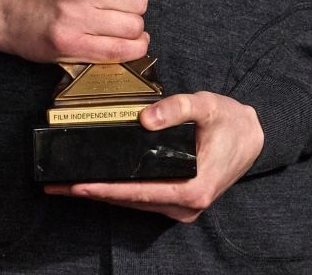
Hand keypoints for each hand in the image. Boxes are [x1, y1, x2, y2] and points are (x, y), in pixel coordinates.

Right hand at [0, 0, 167, 63]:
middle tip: (118, 7)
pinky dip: (133, 48)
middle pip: (138, 0)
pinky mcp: (71, 44)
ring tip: (119, 24)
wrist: (4, 9)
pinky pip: (121, 51)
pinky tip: (128, 42)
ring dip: (133, 28)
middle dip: (134, 6)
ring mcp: (73, 17)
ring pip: (134, 26)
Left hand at [45, 91, 264, 221]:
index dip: (108, 189)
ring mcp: (183, 207)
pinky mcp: (178, 201)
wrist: (253, 137)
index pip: (141, 192)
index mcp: (194, 188)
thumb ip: (177, 108)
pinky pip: (143, 199)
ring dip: (102, 194)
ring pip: (134, 203)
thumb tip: (146, 118)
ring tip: (68, 185)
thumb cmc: (230, 122)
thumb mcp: (206, 106)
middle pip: (132, 201)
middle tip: (58, 186)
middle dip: (94, 193)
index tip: (80, 185)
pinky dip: (119, 191)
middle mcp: (187, 205)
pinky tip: (97, 183)